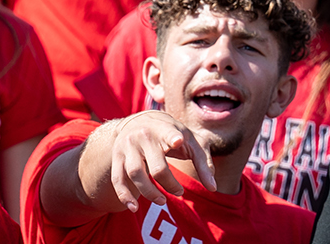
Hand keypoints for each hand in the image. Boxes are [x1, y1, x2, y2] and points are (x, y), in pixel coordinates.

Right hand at [82, 111, 216, 212]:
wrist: (140, 121)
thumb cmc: (173, 135)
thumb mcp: (191, 141)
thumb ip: (203, 163)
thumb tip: (212, 188)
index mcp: (165, 129)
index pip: (168, 133)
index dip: (172, 137)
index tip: (178, 141)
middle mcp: (143, 136)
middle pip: (156, 167)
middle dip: (170, 184)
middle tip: (179, 192)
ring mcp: (127, 147)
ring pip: (135, 174)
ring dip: (150, 193)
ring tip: (162, 200)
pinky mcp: (117, 158)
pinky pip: (118, 179)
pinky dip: (124, 196)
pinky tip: (134, 208)